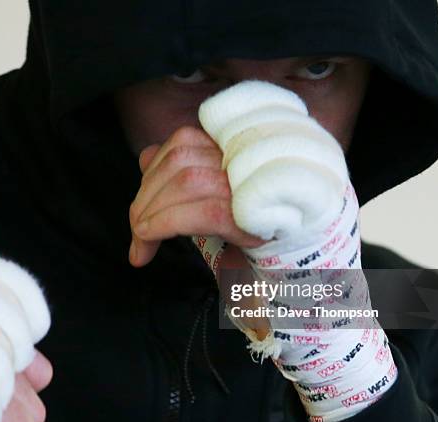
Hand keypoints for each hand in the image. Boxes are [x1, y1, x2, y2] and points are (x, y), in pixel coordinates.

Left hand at [128, 125, 266, 266]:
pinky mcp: (253, 216)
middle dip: (144, 197)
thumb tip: (146, 157)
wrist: (301, 264)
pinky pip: (201, 213)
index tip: (141, 202)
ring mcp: (252, 185)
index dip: (152, 169)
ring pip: (185, 183)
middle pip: (178, 161)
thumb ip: (179, 174)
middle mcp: (248, 160)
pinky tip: (149, 240)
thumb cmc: (256, 231)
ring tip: (141, 239)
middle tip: (136, 232)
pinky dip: (165, 225)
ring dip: (150, 213)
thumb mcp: (215, 199)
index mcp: (239, 150)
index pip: (183, 141)